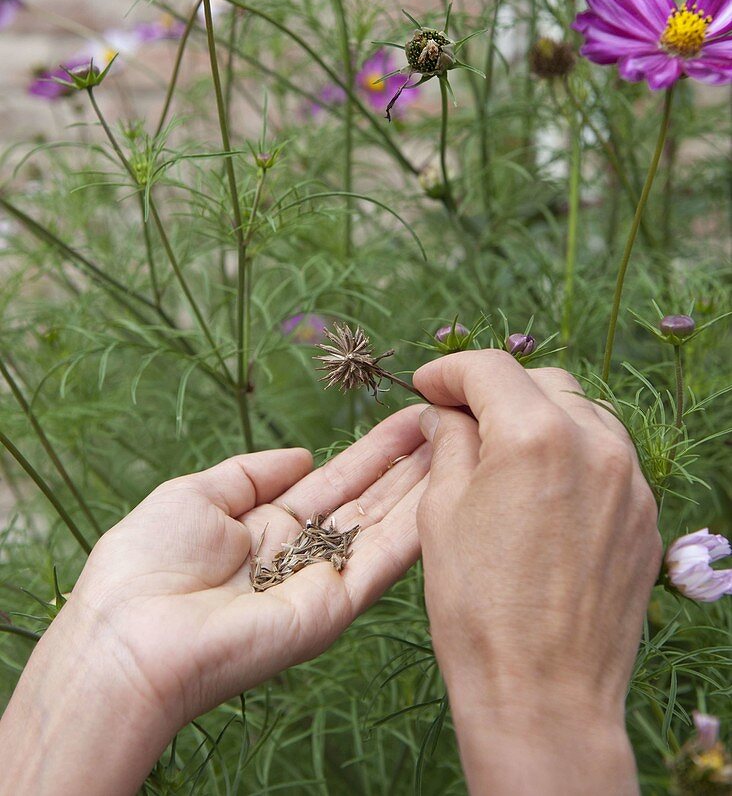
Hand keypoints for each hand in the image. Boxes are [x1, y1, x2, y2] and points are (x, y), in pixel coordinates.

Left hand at [0, 409, 428, 795]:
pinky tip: (447, 487)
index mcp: (267, 528)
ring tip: (463, 439)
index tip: (409, 415)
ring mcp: (321, 581)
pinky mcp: (333, 608)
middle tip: (453, 417)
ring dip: (423, 484)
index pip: (335, 481)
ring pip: (384, 524)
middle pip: (368, 499)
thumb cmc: (145, 564)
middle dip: (409, 460)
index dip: (372, 450)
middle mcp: (302, 554)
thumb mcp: (196, 495)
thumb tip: (303, 454)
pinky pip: (382, 560)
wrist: (129, 636)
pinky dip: (416, 524)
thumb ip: (253, 473)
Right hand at [413, 351, 662, 795]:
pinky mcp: (646, 516)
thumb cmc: (478, 610)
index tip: (426, 385)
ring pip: (583, 415)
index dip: (449, 370)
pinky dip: (573, 456)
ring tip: (504, 453)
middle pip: (542, 381)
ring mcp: (630, 481)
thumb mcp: (442, 513)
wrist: (544, 696)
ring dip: (540, 417)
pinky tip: (543, 492)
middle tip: (459, 418)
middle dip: (497, 390)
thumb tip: (444, 414)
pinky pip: (608, 460)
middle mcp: (595, 443)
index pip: (490, 368)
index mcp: (535, 435)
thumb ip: (448, 444)